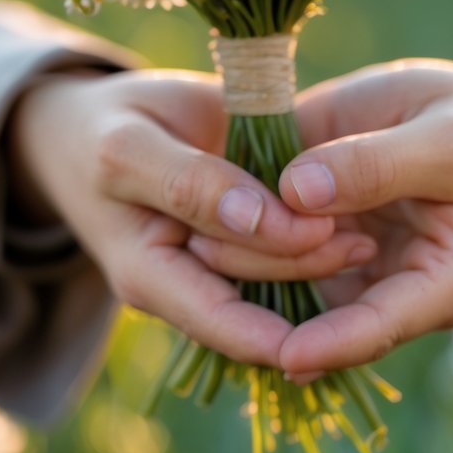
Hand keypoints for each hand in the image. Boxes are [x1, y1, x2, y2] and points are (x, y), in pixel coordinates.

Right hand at [5, 69, 376, 365]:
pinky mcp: (231, 234)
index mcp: (149, 273)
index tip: (331, 311)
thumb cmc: (102, 132)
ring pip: (273, 274)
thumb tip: (256, 218)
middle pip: (256, 293)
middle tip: (362, 240)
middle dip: (308, 271)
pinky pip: (274, 246)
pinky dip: (310, 233)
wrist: (85, 125)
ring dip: (320, 257)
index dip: (276, 326)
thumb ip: (191, 183)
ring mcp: (208, 260)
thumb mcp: (131, 149)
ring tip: (367, 233)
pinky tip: (352, 219)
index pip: (220, 321)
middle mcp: (183, 282)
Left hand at [189, 62, 452, 374]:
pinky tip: (200, 209)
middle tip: (202, 247)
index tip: (283, 353)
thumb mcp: (448, 141)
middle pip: (318, 306)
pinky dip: (243, 220)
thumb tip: (298, 192)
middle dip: (262, 281)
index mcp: (436, 284)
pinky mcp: (321, 212)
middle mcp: (383, 281)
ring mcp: (349, 249)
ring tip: (190, 231)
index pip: (379, 329)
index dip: (331, 344)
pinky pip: (277, 229)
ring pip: (287, 272)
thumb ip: (379, 165)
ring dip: (242, 254)